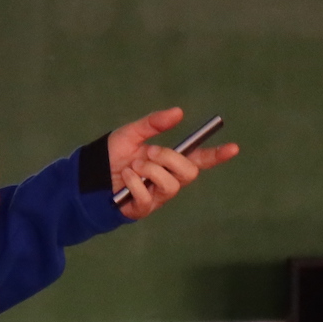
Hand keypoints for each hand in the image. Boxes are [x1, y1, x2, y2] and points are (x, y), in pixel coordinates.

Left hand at [109, 107, 238, 220]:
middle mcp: (168, 179)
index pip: (200, 159)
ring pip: (172, 185)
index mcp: (169, 161)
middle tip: (150, 152)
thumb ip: (153, 123)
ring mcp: (157, 196)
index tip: (233, 147)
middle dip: (171, 159)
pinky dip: (135, 183)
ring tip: (132, 166)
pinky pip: (148, 197)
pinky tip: (125, 179)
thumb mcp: (131, 133)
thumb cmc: (113, 154)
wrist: (89, 174)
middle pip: (189, 172)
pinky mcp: (143, 208)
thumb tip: (178, 112)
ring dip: (151, 171)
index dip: (217, 155)